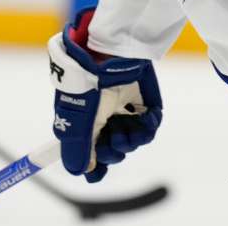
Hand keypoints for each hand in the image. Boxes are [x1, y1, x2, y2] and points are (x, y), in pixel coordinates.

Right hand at [48, 9, 161, 182]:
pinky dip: (147, 128)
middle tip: (111, 144)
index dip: (94, 166)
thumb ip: (77, 149)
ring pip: (132, 142)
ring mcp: (126, 110)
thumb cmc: (89, 86)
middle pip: (112, 151)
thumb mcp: (78, 121)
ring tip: (125, 133)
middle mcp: (106, 117)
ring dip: (129, 144)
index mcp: (85, 121)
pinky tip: (142, 121)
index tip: (97, 173)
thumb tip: (81, 172)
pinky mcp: (146, 104)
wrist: (111, 54)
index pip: (91, 152)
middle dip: (111, 153)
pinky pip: (150, 127)